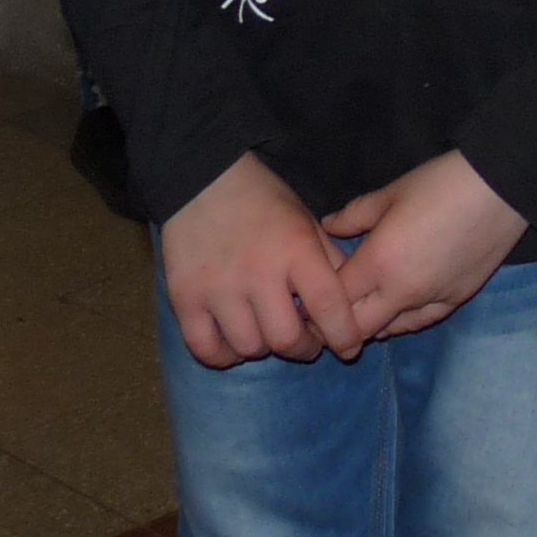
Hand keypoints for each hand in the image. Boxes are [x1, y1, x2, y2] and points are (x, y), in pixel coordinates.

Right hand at [160, 151, 363, 368]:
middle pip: (285, 338)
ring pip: (248, 347)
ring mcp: (218, 289)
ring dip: (264, 349)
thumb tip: (352, 297)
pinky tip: (234, 344)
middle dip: (304, 349)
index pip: (329, 306)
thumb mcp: (306, 220)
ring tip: (269, 334)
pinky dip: (224, 356)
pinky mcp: (184, 299)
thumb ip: (328, 258)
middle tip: (307, 343)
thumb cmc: (263, 200)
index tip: (350, 348)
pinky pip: (205, 348)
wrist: (203, 181)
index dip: (344, 336)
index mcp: (296, 249)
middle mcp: (258, 273)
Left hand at [321, 150, 528, 341]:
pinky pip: (420, 322)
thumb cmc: (441, 182)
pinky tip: (395, 312)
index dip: (314, 301)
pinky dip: (401, 320)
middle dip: (335, 325)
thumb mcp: (390, 192)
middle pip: (355, 328)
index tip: (305, 297)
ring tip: (361, 309)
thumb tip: (327, 227)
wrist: (502, 186)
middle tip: (326, 312)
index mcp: (378, 263)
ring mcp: (431, 300)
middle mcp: (400, 292)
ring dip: (369, 324)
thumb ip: (353, 216)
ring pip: (387, 331)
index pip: (332, 299)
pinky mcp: (456, 300)